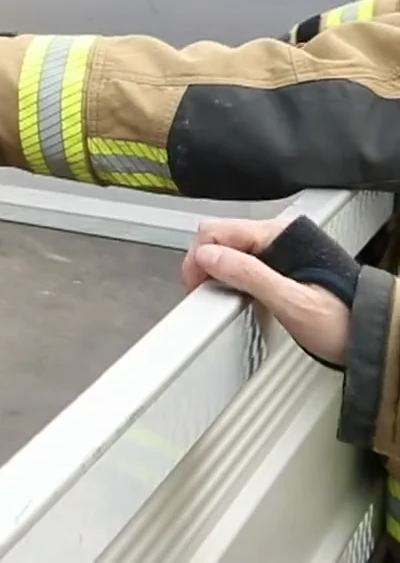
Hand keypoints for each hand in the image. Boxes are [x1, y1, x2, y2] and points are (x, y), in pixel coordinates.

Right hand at [183, 216, 350, 365]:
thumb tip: (209, 257)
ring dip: (217, 271)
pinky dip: (232, 277)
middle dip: (204, 263)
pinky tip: (235, 294)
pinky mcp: (282, 265)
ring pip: (231, 250)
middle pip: (222, 238)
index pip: (218, 231)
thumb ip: (248, 275)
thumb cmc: (342, 321)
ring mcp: (281, 250)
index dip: (198, 257)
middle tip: (200, 291)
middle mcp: (280, 236)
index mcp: (280, 236)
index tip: (193, 284)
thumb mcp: (291, 302)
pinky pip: (244, 262)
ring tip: (216, 295)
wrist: (371, 335)